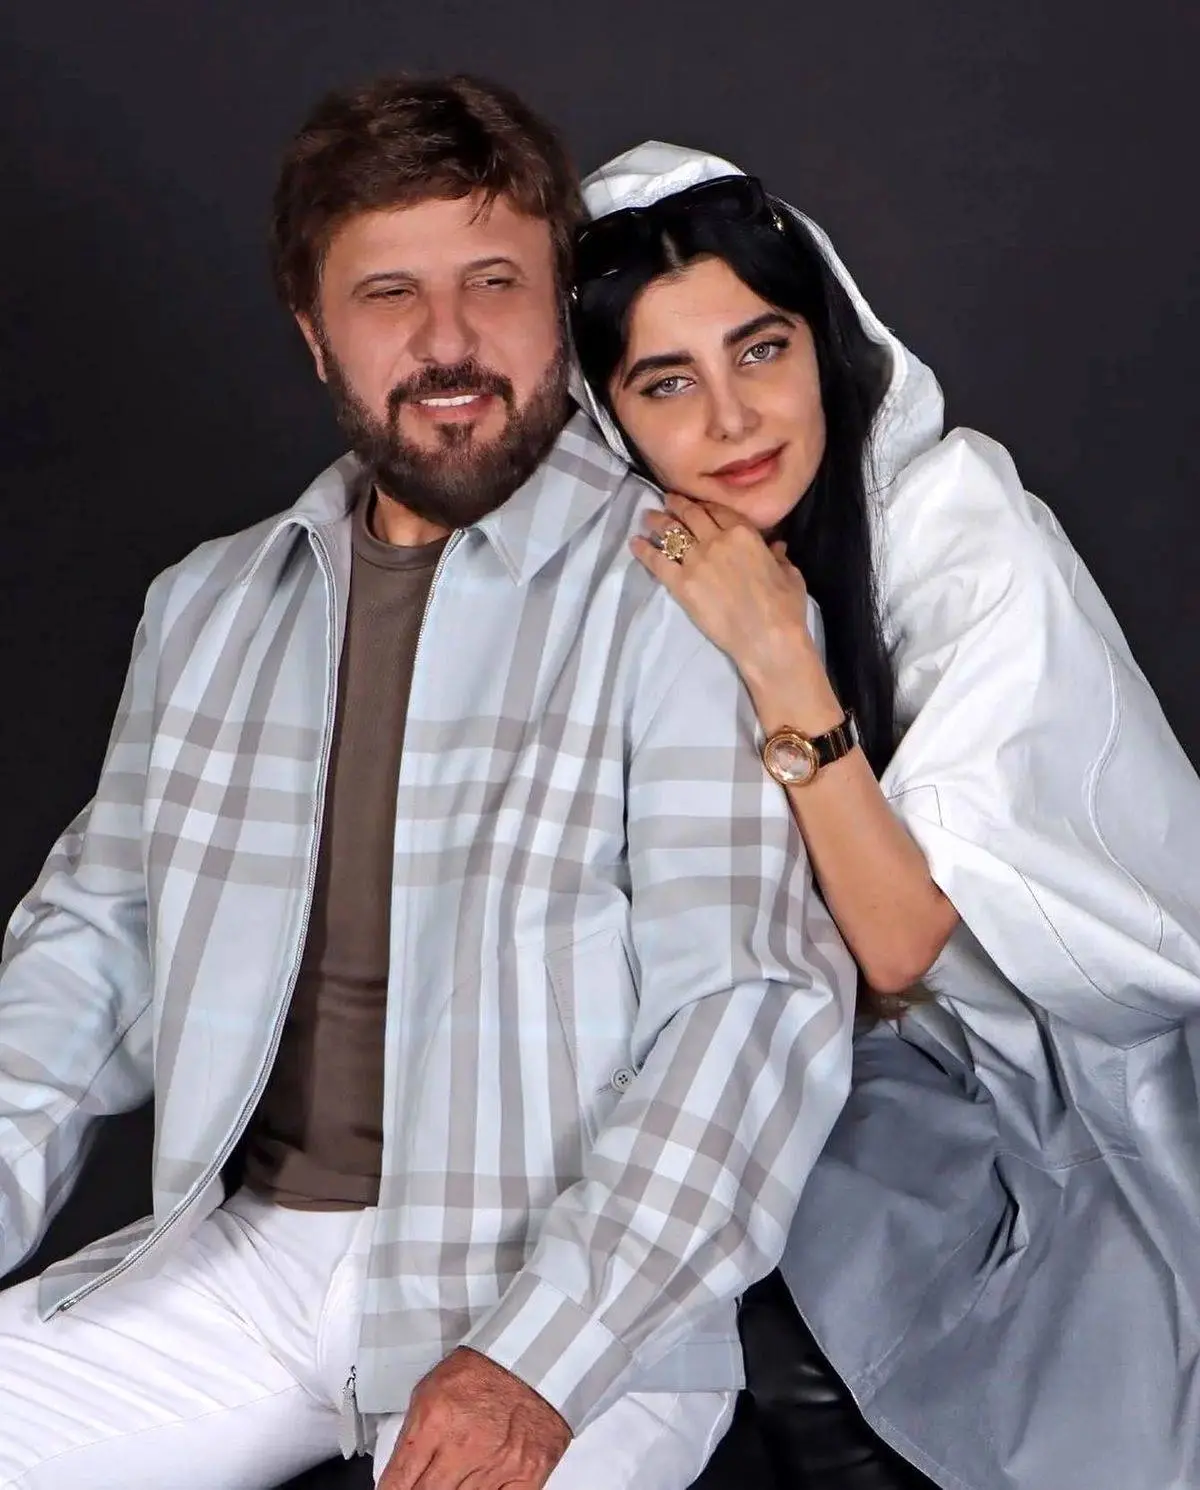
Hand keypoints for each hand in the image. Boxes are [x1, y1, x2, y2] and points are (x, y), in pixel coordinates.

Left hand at [378, 1347, 571, 1489]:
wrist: (534, 1360)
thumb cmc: (481, 1372)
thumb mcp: (430, 1391)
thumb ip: (412, 1435)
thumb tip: (397, 1475)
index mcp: (435, 1421)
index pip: (397, 1482)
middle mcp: (464, 1446)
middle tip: (423, 1485)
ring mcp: (496, 1465)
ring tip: (452, 1479)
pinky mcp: (525, 1475)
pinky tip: (476, 1488)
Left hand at [631, 492, 817, 687]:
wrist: (767, 637)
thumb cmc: (785, 607)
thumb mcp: (790, 574)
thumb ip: (778, 557)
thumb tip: (777, 547)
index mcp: (744, 533)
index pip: (718, 510)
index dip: (704, 505)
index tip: (695, 503)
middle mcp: (717, 539)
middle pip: (691, 515)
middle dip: (677, 505)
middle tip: (667, 500)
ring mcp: (696, 560)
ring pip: (671, 533)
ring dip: (658, 521)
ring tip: (648, 516)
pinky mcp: (681, 583)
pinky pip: (657, 561)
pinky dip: (644, 550)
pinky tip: (634, 542)